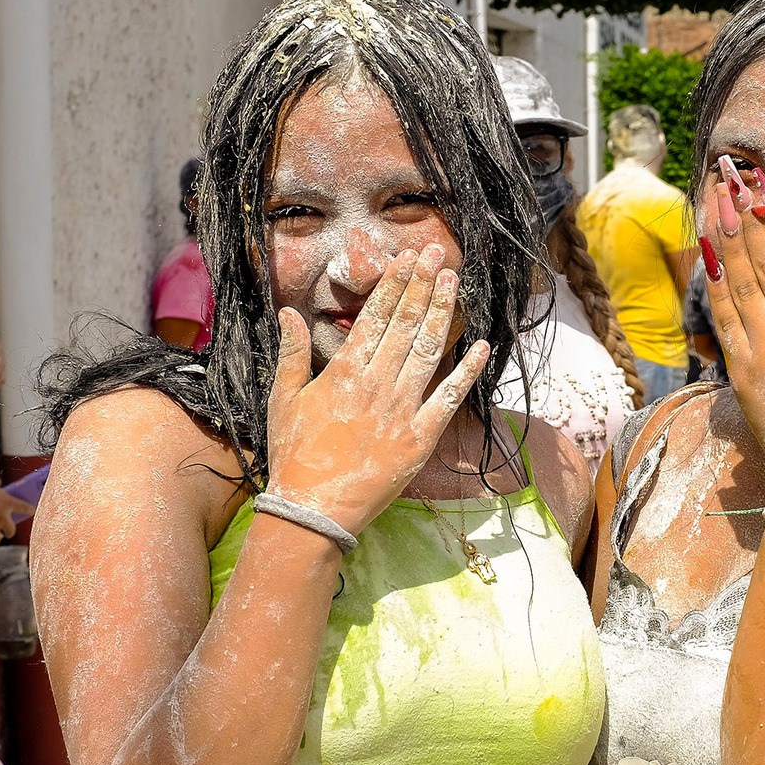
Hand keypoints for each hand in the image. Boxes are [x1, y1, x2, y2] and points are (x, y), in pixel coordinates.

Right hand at [264, 245, 490, 534]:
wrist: (313, 509)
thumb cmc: (293, 454)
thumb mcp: (283, 400)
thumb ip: (291, 353)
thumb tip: (287, 311)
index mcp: (343, 373)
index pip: (375, 317)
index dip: (394, 283)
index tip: (408, 257)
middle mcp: (376, 385)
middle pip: (405, 325)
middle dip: (422, 286)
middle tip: (437, 254)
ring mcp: (401, 411)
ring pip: (427, 352)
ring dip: (442, 313)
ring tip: (453, 282)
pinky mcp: (420, 439)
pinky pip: (448, 399)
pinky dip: (466, 372)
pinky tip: (481, 346)